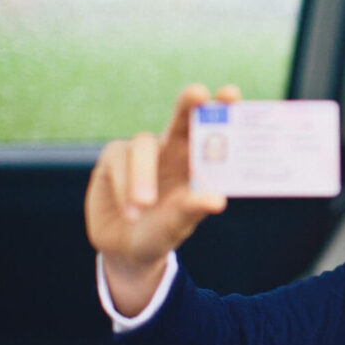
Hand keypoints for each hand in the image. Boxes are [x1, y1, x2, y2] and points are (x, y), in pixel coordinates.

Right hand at [85, 83, 240, 315]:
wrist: (127, 251)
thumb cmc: (161, 233)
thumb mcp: (176, 226)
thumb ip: (191, 211)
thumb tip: (216, 200)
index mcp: (196, 163)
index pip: (212, 131)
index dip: (221, 109)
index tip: (230, 93)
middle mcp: (172, 151)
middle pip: (181, 118)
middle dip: (189, 103)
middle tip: (197, 93)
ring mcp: (142, 152)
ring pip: (143, 144)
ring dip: (143, 174)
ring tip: (143, 206)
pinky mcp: (114, 158)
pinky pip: (118, 160)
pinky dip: (123, 186)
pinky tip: (129, 212)